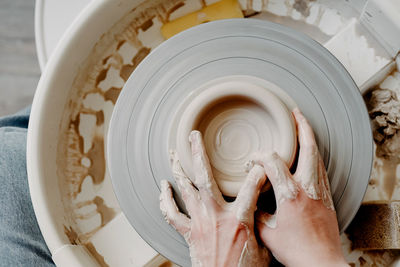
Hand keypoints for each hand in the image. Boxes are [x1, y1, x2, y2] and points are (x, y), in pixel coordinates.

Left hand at [160, 131, 269, 266]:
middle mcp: (215, 216)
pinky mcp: (188, 233)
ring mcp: (199, 223)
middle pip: (205, 177)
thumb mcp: (264, 247)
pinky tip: (163, 187)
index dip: (257, 171)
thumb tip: (265, 209)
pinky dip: (165, 199)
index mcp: (239, 220)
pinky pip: (171, 214)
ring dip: (178, 170)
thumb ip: (262, 224)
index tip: (260, 162)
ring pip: (185, 190)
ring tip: (173, 154)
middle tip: (193, 136)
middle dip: (198, 153)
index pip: (251, 187)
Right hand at [253, 108, 347, 266]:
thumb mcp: (267, 232)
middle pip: (308, 148)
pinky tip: (310, 154)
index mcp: (290, 194)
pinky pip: (321, 168)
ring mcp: (320, 191)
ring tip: (303, 127)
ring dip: (310, 139)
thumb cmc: (296, 250)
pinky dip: (314, 155)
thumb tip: (250, 201)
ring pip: (317, 156)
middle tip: (295, 113)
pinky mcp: (327, 197)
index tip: (251, 162)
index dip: (259, 157)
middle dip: (302, 127)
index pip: (273, 162)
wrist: (321, 262)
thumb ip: (256, 212)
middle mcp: (308, 188)